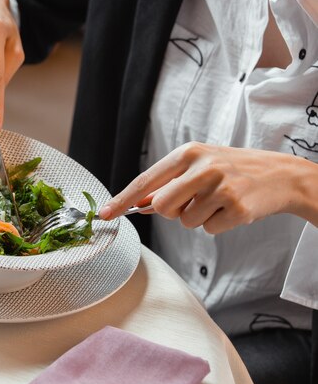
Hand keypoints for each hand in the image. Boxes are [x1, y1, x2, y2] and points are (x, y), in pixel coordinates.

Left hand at [99, 142, 315, 233]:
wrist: (278, 173)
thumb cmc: (231, 169)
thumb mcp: (198, 165)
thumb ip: (169, 183)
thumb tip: (140, 205)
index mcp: (188, 153)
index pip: (146, 180)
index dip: (123, 199)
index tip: (105, 214)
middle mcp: (203, 167)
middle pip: (162, 207)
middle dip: (171, 212)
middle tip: (193, 201)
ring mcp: (221, 187)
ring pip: (186, 222)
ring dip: (198, 218)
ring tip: (218, 200)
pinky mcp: (237, 208)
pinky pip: (209, 230)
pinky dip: (217, 225)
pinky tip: (231, 209)